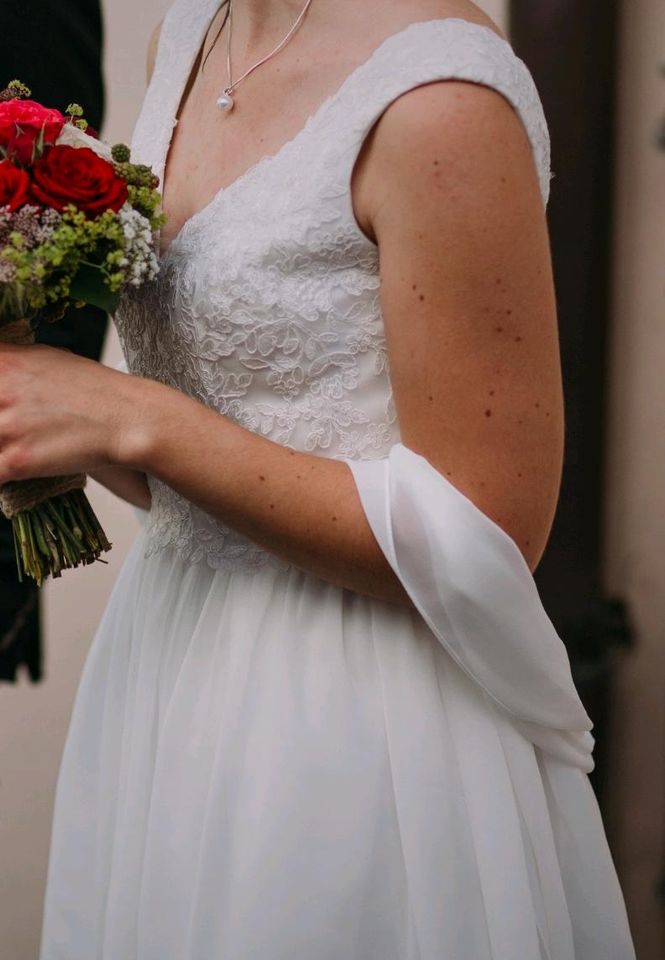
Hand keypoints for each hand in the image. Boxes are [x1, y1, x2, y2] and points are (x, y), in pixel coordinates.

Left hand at [0, 341, 144, 481]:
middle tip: (9, 427)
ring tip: (14, 446)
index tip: (0, 406)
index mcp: (4, 362)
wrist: (129, 419)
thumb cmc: (94, 389)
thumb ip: (8, 361)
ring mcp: (7, 427)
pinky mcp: (17, 460)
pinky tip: (11, 469)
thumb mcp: (44, 358)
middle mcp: (1, 390)